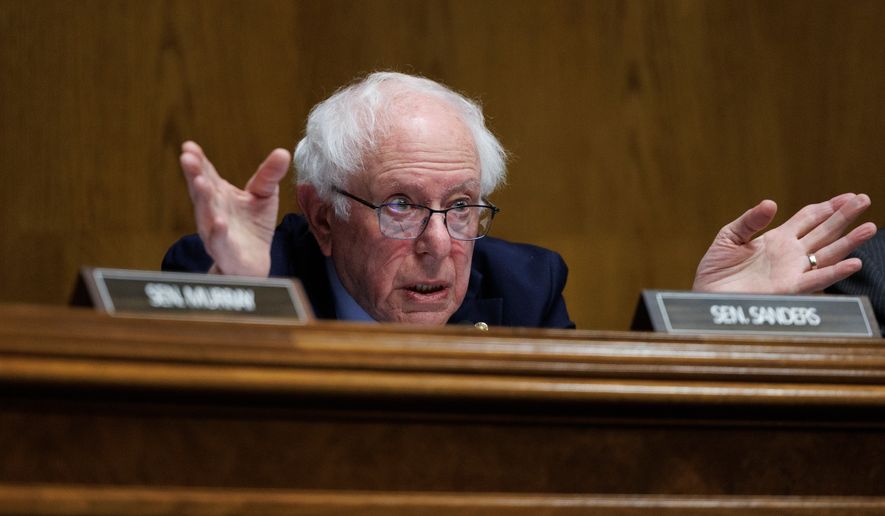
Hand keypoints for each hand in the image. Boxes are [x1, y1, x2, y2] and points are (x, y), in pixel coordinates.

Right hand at [179, 141, 290, 275]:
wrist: (254, 264)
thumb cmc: (253, 226)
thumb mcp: (264, 196)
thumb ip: (269, 175)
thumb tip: (283, 152)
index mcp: (219, 195)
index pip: (206, 174)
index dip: (198, 161)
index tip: (189, 145)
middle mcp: (212, 211)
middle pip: (201, 191)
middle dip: (194, 174)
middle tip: (187, 158)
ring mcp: (215, 232)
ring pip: (205, 216)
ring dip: (202, 200)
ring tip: (200, 182)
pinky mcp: (225, 252)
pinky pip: (218, 242)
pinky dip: (217, 233)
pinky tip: (219, 222)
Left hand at [693, 193, 876, 293]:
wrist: (706, 295)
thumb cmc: (716, 270)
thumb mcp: (729, 237)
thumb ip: (750, 221)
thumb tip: (771, 203)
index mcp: (777, 239)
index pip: (809, 218)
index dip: (827, 206)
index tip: (848, 196)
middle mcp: (790, 254)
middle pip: (824, 231)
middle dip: (844, 216)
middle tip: (865, 199)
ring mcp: (792, 271)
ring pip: (827, 254)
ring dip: (849, 241)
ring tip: (869, 227)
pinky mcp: (788, 289)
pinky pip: (815, 280)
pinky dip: (835, 272)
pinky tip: (853, 262)